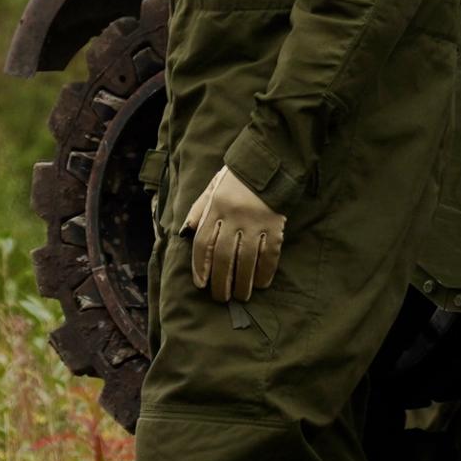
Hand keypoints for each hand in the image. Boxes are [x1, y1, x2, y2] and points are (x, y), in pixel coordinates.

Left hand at [182, 166, 285, 301]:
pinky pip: (270, 254)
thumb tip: (185, 233)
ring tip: (241, 296)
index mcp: (216, 208)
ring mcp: (256, 222)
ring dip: (243, 282)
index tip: (201, 284)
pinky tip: (261, 283)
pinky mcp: (275, 225)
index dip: (200, 266)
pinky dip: (265, 271)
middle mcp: (234, 217)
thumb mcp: (211, 189)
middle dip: (221, 281)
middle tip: (221, 298)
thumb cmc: (236, 179)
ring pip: (246, 259)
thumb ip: (198, 210)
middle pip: (224, 256)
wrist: (269, 163)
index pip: (203, 243)